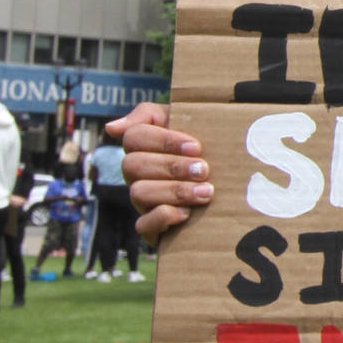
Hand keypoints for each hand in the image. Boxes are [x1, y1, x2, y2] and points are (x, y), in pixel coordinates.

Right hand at [106, 102, 211, 250]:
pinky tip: (186, 213)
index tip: (196, 147)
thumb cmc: (204, 147)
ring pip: (139, 193)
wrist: (230, 183)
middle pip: (134, 165)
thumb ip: (149, 115)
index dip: (164, 141)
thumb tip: (112, 128)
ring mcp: (142, 200)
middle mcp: (137, 174)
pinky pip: (142, 226)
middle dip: (172, 167)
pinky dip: (163, 218)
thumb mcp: (183, 122)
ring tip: (206, 192)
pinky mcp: (152, 227)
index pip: (134, 137)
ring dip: (174, 191)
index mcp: (142, 147)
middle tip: (203, 170)